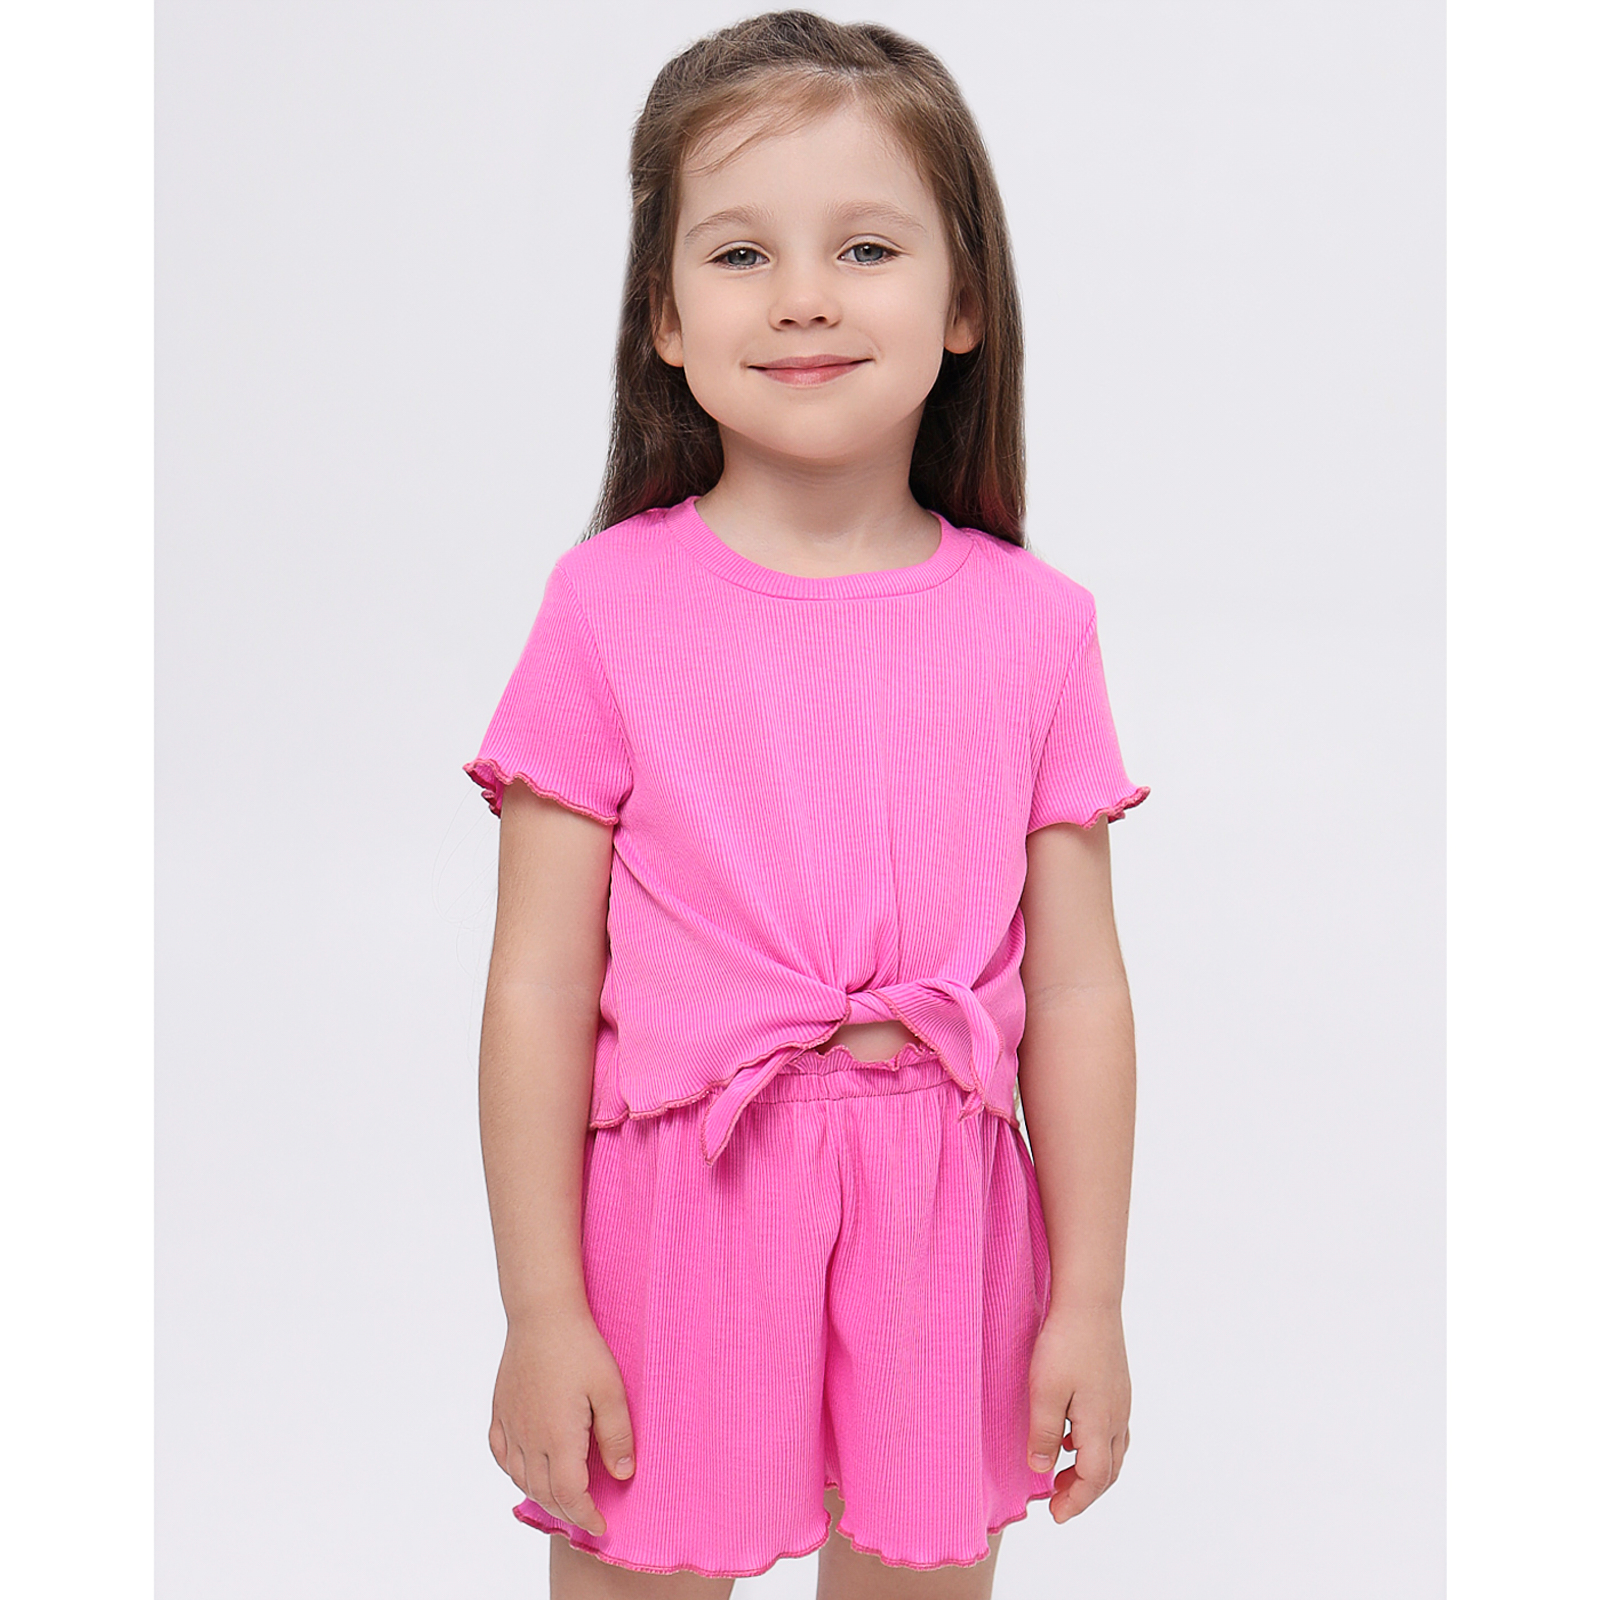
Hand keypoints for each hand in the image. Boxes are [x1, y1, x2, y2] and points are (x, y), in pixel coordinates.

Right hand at [488, 1304, 635, 1536]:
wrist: (542, 1313)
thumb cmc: (581, 1347)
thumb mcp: (611, 1389)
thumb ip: (617, 1435)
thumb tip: (623, 1475)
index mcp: (558, 1438)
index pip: (570, 1496)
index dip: (586, 1517)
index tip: (601, 1527)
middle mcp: (529, 1439)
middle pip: (545, 1494)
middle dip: (567, 1513)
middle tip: (587, 1517)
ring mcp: (510, 1425)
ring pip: (521, 1479)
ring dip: (542, 1496)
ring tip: (564, 1500)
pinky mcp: (500, 1411)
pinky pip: (502, 1455)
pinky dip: (515, 1473)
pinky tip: (527, 1471)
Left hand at [1025, 1304, 1131, 1522]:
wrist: (1090, 1300)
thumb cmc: (1064, 1343)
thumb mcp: (1044, 1391)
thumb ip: (1044, 1434)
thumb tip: (1042, 1470)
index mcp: (1100, 1425)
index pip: (1094, 1479)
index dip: (1076, 1501)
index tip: (1055, 1515)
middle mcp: (1117, 1416)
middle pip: (1108, 1471)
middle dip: (1085, 1492)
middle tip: (1058, 1501)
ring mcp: (1120, 1399)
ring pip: (1114, 1450)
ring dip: (1092, 1470)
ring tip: (1063, 1472)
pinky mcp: (1117, 1383)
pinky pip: (1112, 1428)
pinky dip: (1095, 1445)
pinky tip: (1073, 1433)